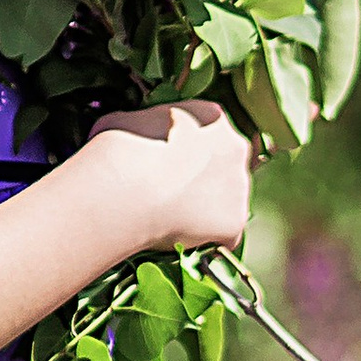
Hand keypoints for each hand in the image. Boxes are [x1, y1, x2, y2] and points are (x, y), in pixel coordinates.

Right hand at [77, 101, 256, 255]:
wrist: (128, 189)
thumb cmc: (121, 150)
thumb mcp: (123, 122)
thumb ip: (138, 127)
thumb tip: (123, 134)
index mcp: (212, 118)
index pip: (210, 134)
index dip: (189, 152)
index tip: (170, 165)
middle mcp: (234, 148)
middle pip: (225, 167)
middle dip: (203, 181)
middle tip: (170, 195)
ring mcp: (238, 187)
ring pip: (225, 204)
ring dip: (204, 212)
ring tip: (169, 220)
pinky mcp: (234, 223)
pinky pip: (222, 236)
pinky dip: (204, 241)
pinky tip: (179, 239)